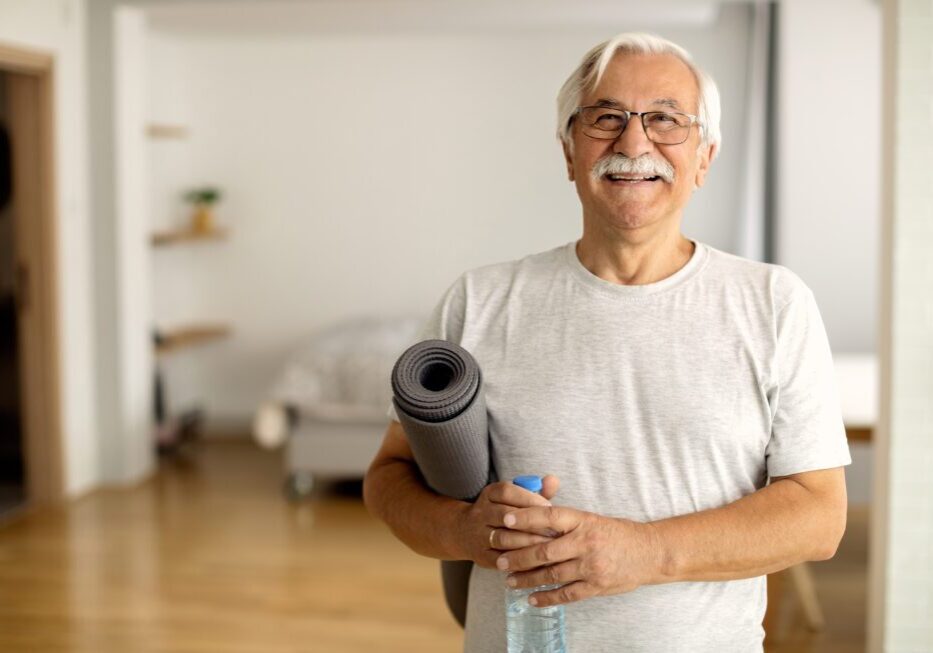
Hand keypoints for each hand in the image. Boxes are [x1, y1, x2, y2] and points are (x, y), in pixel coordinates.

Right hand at [456, 475, 561, 569]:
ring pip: (503, 539)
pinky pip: (501, 559)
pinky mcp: (481, 556)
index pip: (507, 492)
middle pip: (505, 516)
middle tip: (554, 530)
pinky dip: (519, 560)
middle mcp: (481, 513)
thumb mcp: (513, 497)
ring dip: (528, 543)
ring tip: (548, 546)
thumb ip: (536, 490)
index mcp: (489, 494)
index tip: (549, 507)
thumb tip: (553, 480)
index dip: (529, 499)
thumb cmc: (501, 512)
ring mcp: (479, 535)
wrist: (465, 532)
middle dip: (532, 524)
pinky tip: (536, 561)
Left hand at [495, 506, 663, 606]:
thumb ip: (565, 521)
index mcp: (583, 520)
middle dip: (518, 555)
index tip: (506, 520)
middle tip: (498, 558)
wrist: (650, 552)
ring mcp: (591, 566)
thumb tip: (533, 517)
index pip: (549, 517)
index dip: (526, 517)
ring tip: (509, 580)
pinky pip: (566, 594)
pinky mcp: (597, 586)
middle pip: (544, 550)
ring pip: (551, 574)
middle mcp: (585, 542)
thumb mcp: (591, 519)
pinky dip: (547, 598)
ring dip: (527, 579)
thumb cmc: (616, 533)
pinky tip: (531, 599)